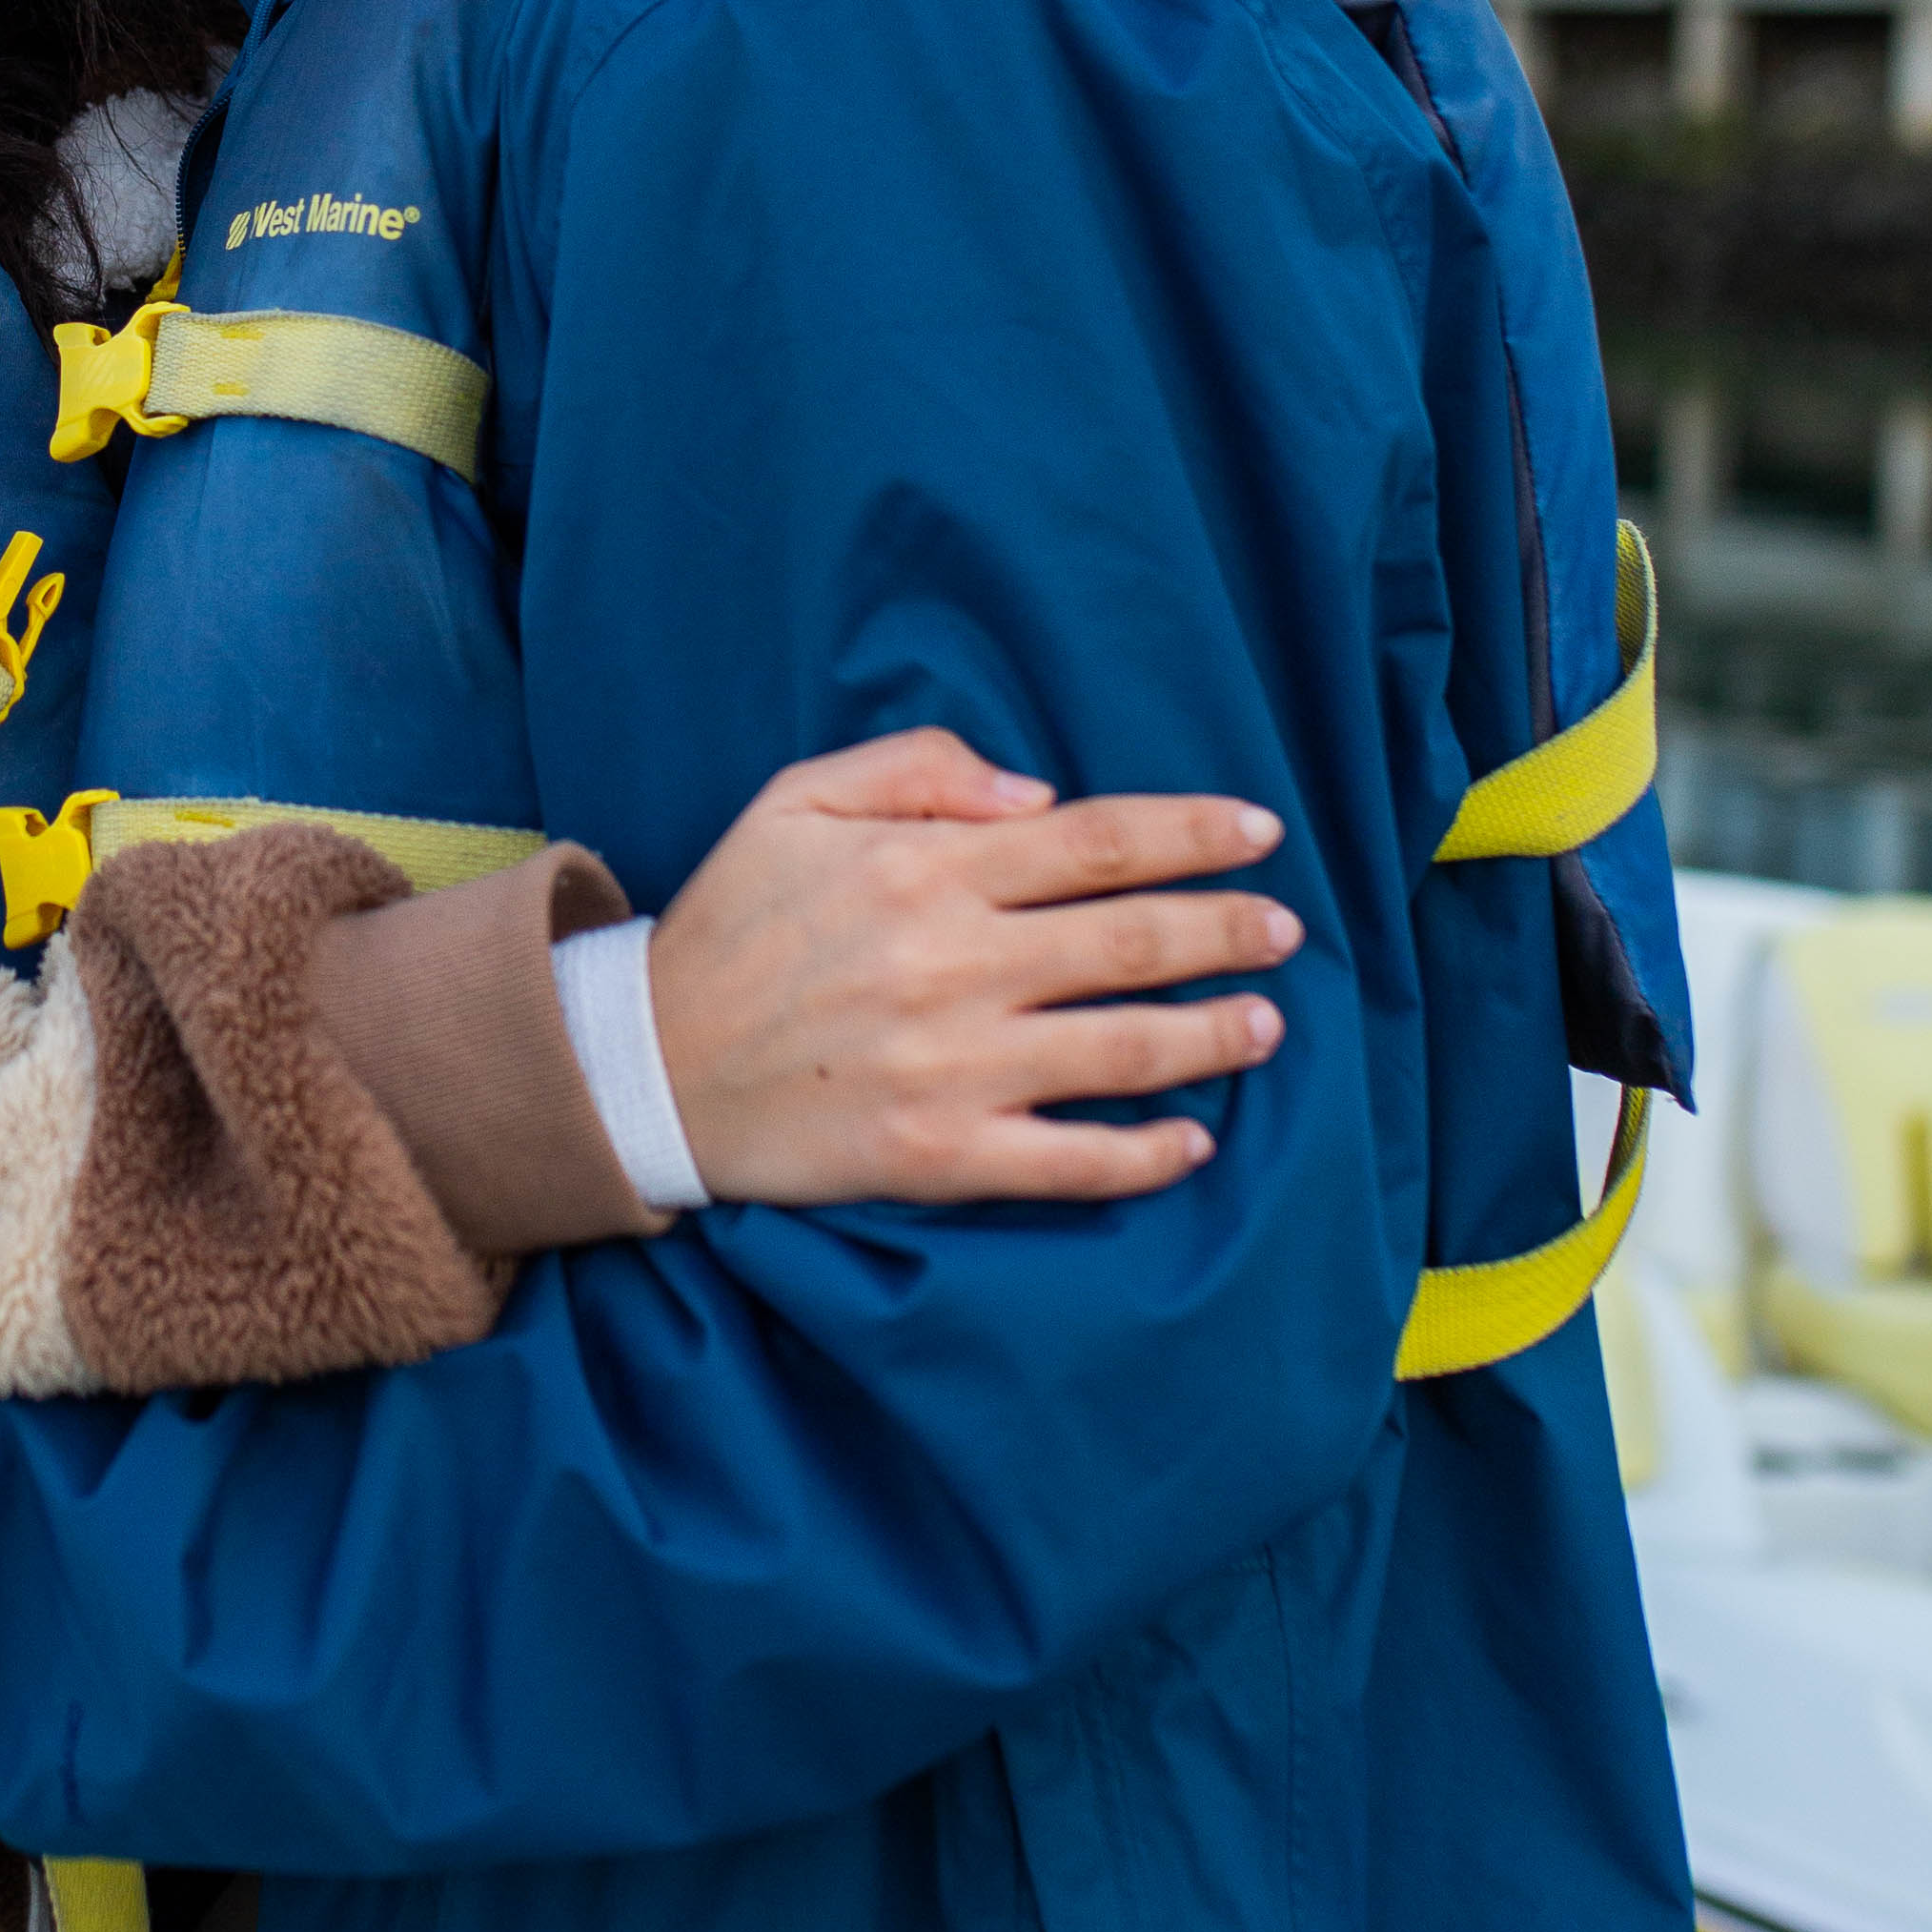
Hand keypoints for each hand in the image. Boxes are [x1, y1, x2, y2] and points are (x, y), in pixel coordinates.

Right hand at [645, 733, 1297, 1206]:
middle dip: (1226, 930)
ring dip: (1212, 1035)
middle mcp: (953, 963)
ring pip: (1123, 1049)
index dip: (1192, 833)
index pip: (1097, 841)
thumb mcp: (795, 801)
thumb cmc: (731, 924)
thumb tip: (1036, 793)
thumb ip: (916, 771)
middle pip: (1132, 940)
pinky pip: (1070, 1161)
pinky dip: (1144, 1155)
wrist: (646, 1065)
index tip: (1259, 832)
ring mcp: (953, 1066)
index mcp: (926, 869)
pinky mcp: (940, 1154)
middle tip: (1285, 930)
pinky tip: (1194, 1142)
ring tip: (1267, 1025)